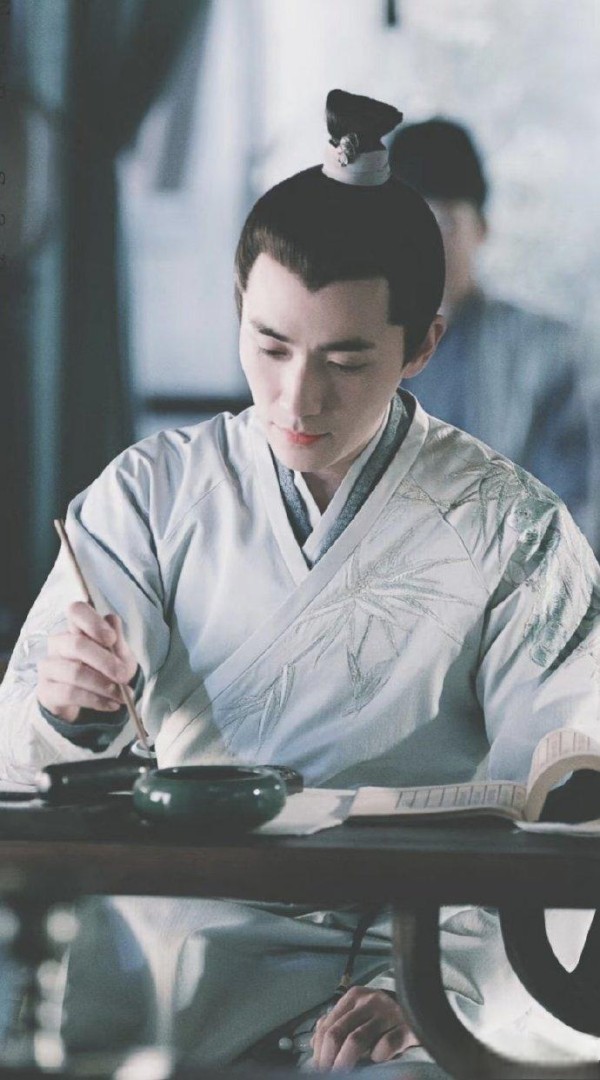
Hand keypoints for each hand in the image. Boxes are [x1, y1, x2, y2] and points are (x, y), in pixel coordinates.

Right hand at [37, 601, 137, 722]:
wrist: (91, 701)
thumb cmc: (106, 671)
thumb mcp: (119, 656)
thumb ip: (116, 641)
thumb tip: (112, 620)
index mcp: (77, 628)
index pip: (76, 611)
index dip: (93, 622)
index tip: (111, 638)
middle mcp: (59, 644)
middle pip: (77, 645)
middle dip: (105, 661)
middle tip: (124, 675)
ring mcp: (49, 667)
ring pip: (75, 672)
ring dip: (103, 686)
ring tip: (122, 696)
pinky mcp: (46, 691)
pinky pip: (70, 694)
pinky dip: (96, 700)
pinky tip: (111, 704)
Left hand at [310, 986, 418, 1070]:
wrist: (422, 1006)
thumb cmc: (384, 1015)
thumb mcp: (359, 1012)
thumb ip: (337, 1022)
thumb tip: (313, 1041)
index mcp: (354, 996)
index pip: (328, 1024)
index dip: (319, 1049)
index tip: (317, 1068)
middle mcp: (370, 1000)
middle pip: (339, 1032)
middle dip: (328, 1058)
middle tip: (327, 1074)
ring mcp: (389, 1012)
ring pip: (358, 1040)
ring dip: (345, 1062)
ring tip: (342, 1075)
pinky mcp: (407, 1027)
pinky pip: (386, 1045)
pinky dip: (376, 1056)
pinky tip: (375, 1061)